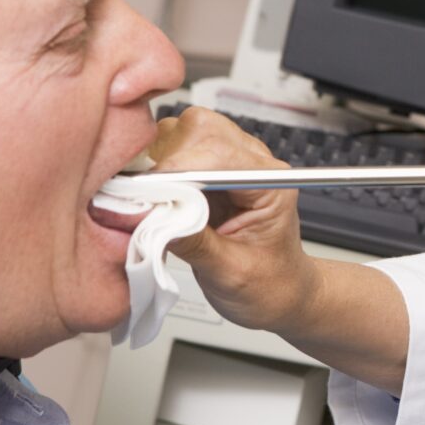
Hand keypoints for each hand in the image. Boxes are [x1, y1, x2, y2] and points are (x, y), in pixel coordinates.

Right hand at [152, 107, 318, 333]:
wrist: (281, 293)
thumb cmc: (270, 285)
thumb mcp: (231, 273)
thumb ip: (194, 242)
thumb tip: (152, 217)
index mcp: (271, 183)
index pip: (219, 154)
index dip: (176, 169)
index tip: (146, 192)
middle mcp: (253, 163)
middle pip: (199, 130)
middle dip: (164, 160)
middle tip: (142, 197)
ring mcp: (230, 162)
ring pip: (183, 132)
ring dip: (158, 161)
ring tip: (150, 200)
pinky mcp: (209, 170)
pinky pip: (176, 150)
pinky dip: (156, 170)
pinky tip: (154, 198)